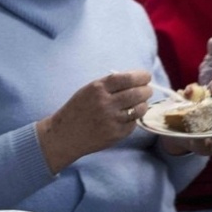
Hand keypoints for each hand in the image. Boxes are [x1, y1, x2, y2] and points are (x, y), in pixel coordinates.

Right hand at [35, 70, 154, 173]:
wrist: (65, 135)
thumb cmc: (78, 110)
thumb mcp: (88, 91)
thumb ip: (109, 85)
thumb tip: (136, 80)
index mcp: (97, 89)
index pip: (127, 78)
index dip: (141, 76)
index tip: (146, 77)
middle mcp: (105, 104)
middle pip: (137, 93)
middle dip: (146, 90)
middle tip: (147, 90)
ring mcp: (111, 120)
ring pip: (139, 109)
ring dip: (143, 104)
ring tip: (140, 103)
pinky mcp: (116, 134)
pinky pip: (133, 123)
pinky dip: (133, 119)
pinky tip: (127, 117)